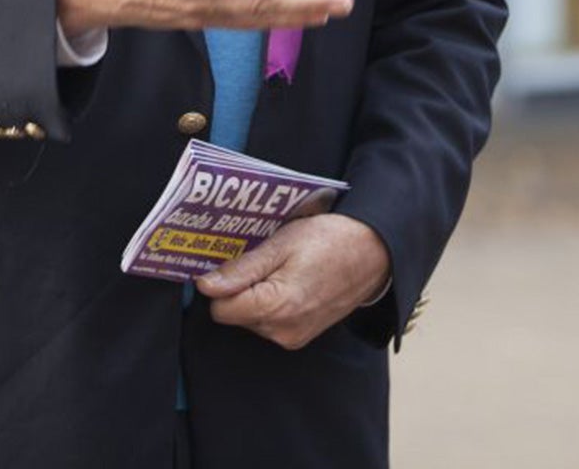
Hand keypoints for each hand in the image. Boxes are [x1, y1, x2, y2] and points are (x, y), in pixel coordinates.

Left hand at [194, 213, 391, 350]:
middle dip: (241, 288)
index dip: (221, 283)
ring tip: (280, 267)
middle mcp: (282, 331)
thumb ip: (242, 269)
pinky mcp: (301, 337)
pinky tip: (289, 281)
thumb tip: (206, 286)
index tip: (233, 261)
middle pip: (235, 315)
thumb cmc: (330, 241)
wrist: (373, 253)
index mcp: (275, 307)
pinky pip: (270, 323)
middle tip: (263, 259)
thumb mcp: (282, 244)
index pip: (220, 308)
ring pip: (251, 319)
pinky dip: (272, 304)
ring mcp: (293, 337)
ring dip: (256, 296)